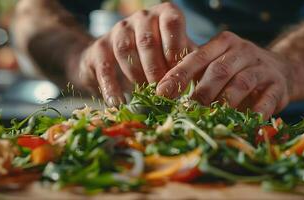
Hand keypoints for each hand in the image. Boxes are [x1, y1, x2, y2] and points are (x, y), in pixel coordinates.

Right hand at [78, 2, 194, 105]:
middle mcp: (141, 18)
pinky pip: (105, 66)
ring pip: (126, 51)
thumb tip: (205, 87)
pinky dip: (112, 86)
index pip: (172, 23)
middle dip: (156, 70)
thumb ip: (189, 65)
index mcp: (164, 15)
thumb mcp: (177, 57)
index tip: (178, 74)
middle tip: (164, 93)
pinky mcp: (99, 47)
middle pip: (148, 41)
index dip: (176, 49)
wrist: (117, 58)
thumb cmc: (158, 58)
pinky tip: (119, 103)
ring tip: (145, 98)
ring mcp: (119, 30)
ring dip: (137, 76)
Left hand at [156, 31, 296, 118]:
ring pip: (241, 84)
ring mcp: (262, 67)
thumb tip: (163, 94)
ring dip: (224, 104)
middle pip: (219, 71)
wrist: (280, 69)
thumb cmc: (236, 70)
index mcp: (222, 43)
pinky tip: (241, 124)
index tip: (162, 93)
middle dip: (201, 93)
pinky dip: (253, 114)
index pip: (197, 57)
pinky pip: (265, 101)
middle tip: (186, 111)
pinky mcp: (278, 85)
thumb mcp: (216, 64)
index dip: (179, 75)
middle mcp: (242, 51)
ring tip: (211, 119)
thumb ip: (194, 74)